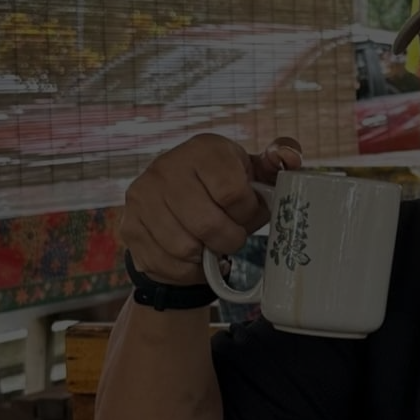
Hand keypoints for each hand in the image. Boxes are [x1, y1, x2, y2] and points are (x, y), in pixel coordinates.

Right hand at [120, 133, 303, 284]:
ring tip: (212, 243)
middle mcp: (166, 167)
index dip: (248, 213)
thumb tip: (290, 158)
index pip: (234, 193)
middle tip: (233, 236)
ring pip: (185, 248)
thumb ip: (279, 162)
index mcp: (204, 149)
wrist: (178, 207)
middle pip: (208, 225)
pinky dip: (188, 270)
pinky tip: (195, 256)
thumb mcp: (255, 172)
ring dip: (208, 254)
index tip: (247, 212)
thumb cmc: (226, 189)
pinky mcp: (130, 226)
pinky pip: (166, 264)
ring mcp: (142, 197)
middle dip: (230, 239)